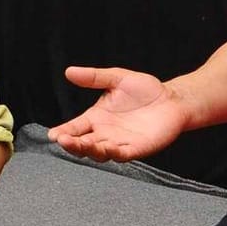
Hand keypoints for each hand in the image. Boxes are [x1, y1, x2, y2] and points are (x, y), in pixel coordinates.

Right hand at [48, 66, 190, 161]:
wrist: (172, 99)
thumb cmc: (145, 89)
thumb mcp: (117, 78)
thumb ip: (94, 77)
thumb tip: (69, 71)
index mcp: (96, 118)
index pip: (75, 127)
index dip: (64, 132)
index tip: (53, 135)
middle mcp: (105, 133)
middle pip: (83, 143)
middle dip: (72, 144)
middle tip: (63, 141)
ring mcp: (119, 143)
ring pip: (99, 152)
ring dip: (90, 150)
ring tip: (83, 144)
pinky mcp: (136, 149)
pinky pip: (122, 154)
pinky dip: (114, 153)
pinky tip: (108, 148)